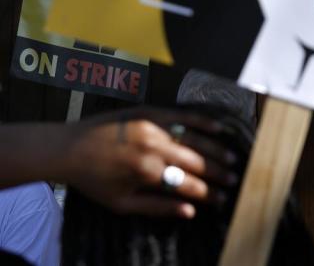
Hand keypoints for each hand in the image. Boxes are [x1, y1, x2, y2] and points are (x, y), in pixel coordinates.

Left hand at [59, 107, 239, 218]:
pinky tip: (219, 127)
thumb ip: (157, 208)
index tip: (222, 199)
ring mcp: (153, 127)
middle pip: (195, 162)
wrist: (68, 147)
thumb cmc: (94, 180)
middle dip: (217, 172)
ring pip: (194, 138)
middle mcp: (154, 148)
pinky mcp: (150, 112)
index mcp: (147, 173)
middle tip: (234, 179)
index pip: (187, 185)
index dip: (208, 193)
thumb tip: (190, 212)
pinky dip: (202, 121)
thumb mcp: (121, 203)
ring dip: (216, 149)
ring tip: (232, 159)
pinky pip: (182, 115)